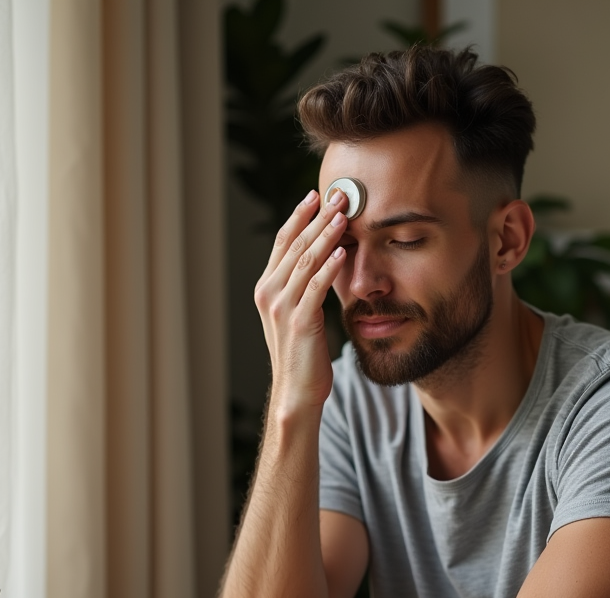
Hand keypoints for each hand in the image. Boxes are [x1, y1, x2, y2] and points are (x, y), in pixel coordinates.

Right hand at [254, 188, 349, 415]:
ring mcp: (282, 307)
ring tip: (343, 214)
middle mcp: (269, 293)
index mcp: (266, 288)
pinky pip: (315, 287)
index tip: (316, 194)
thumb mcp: (297, 313)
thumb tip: (322, 259)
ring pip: (305, 261)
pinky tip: (342, 252)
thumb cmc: (302, 354)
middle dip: (317, 217)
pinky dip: (328, 267)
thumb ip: (303, 287)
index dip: (299, 216)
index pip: (283, 242)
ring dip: (326, 235)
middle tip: (338, 195)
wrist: (296, 391)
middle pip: (294, 244)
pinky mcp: (300, 322)